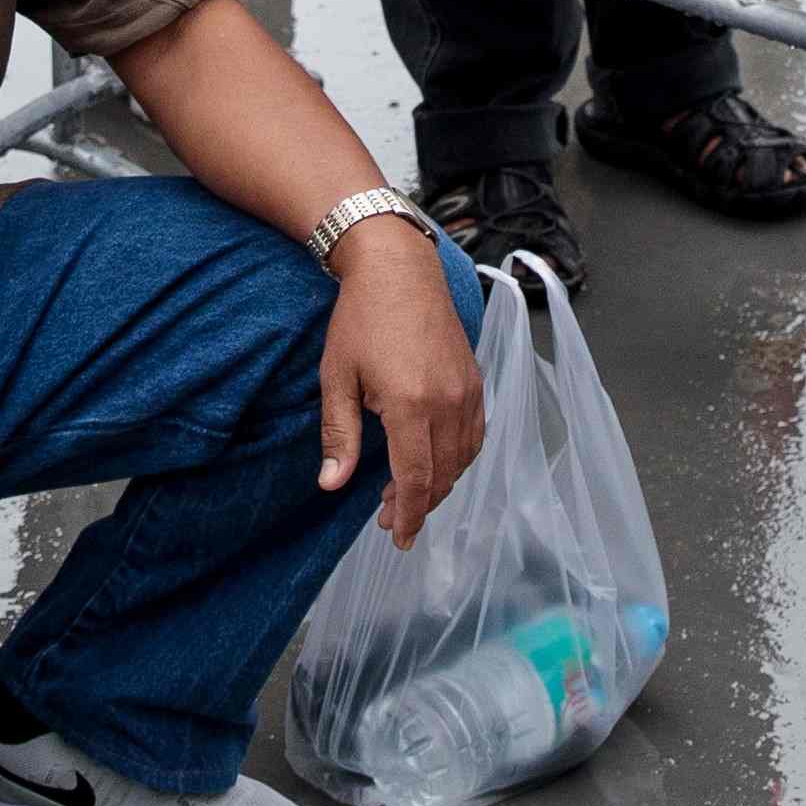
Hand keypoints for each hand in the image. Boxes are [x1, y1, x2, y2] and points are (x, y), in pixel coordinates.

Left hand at [315, 224, 488, 545]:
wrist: (398, 269)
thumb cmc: (360, 319)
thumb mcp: (336, 376)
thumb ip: (338, 435)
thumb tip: (331, 485)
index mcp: (410, 404)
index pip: (417, 478)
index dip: (408, 514)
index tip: (398, 537)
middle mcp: (447, 401)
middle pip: (443, 475)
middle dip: (420, 505)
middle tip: (390, 519)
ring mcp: (467, 390)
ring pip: (463, 458)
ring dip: (439, 484)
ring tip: (407, 493)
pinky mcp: (474, 379)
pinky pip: (475, 434)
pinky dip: (458, 458)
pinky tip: (436, 461)